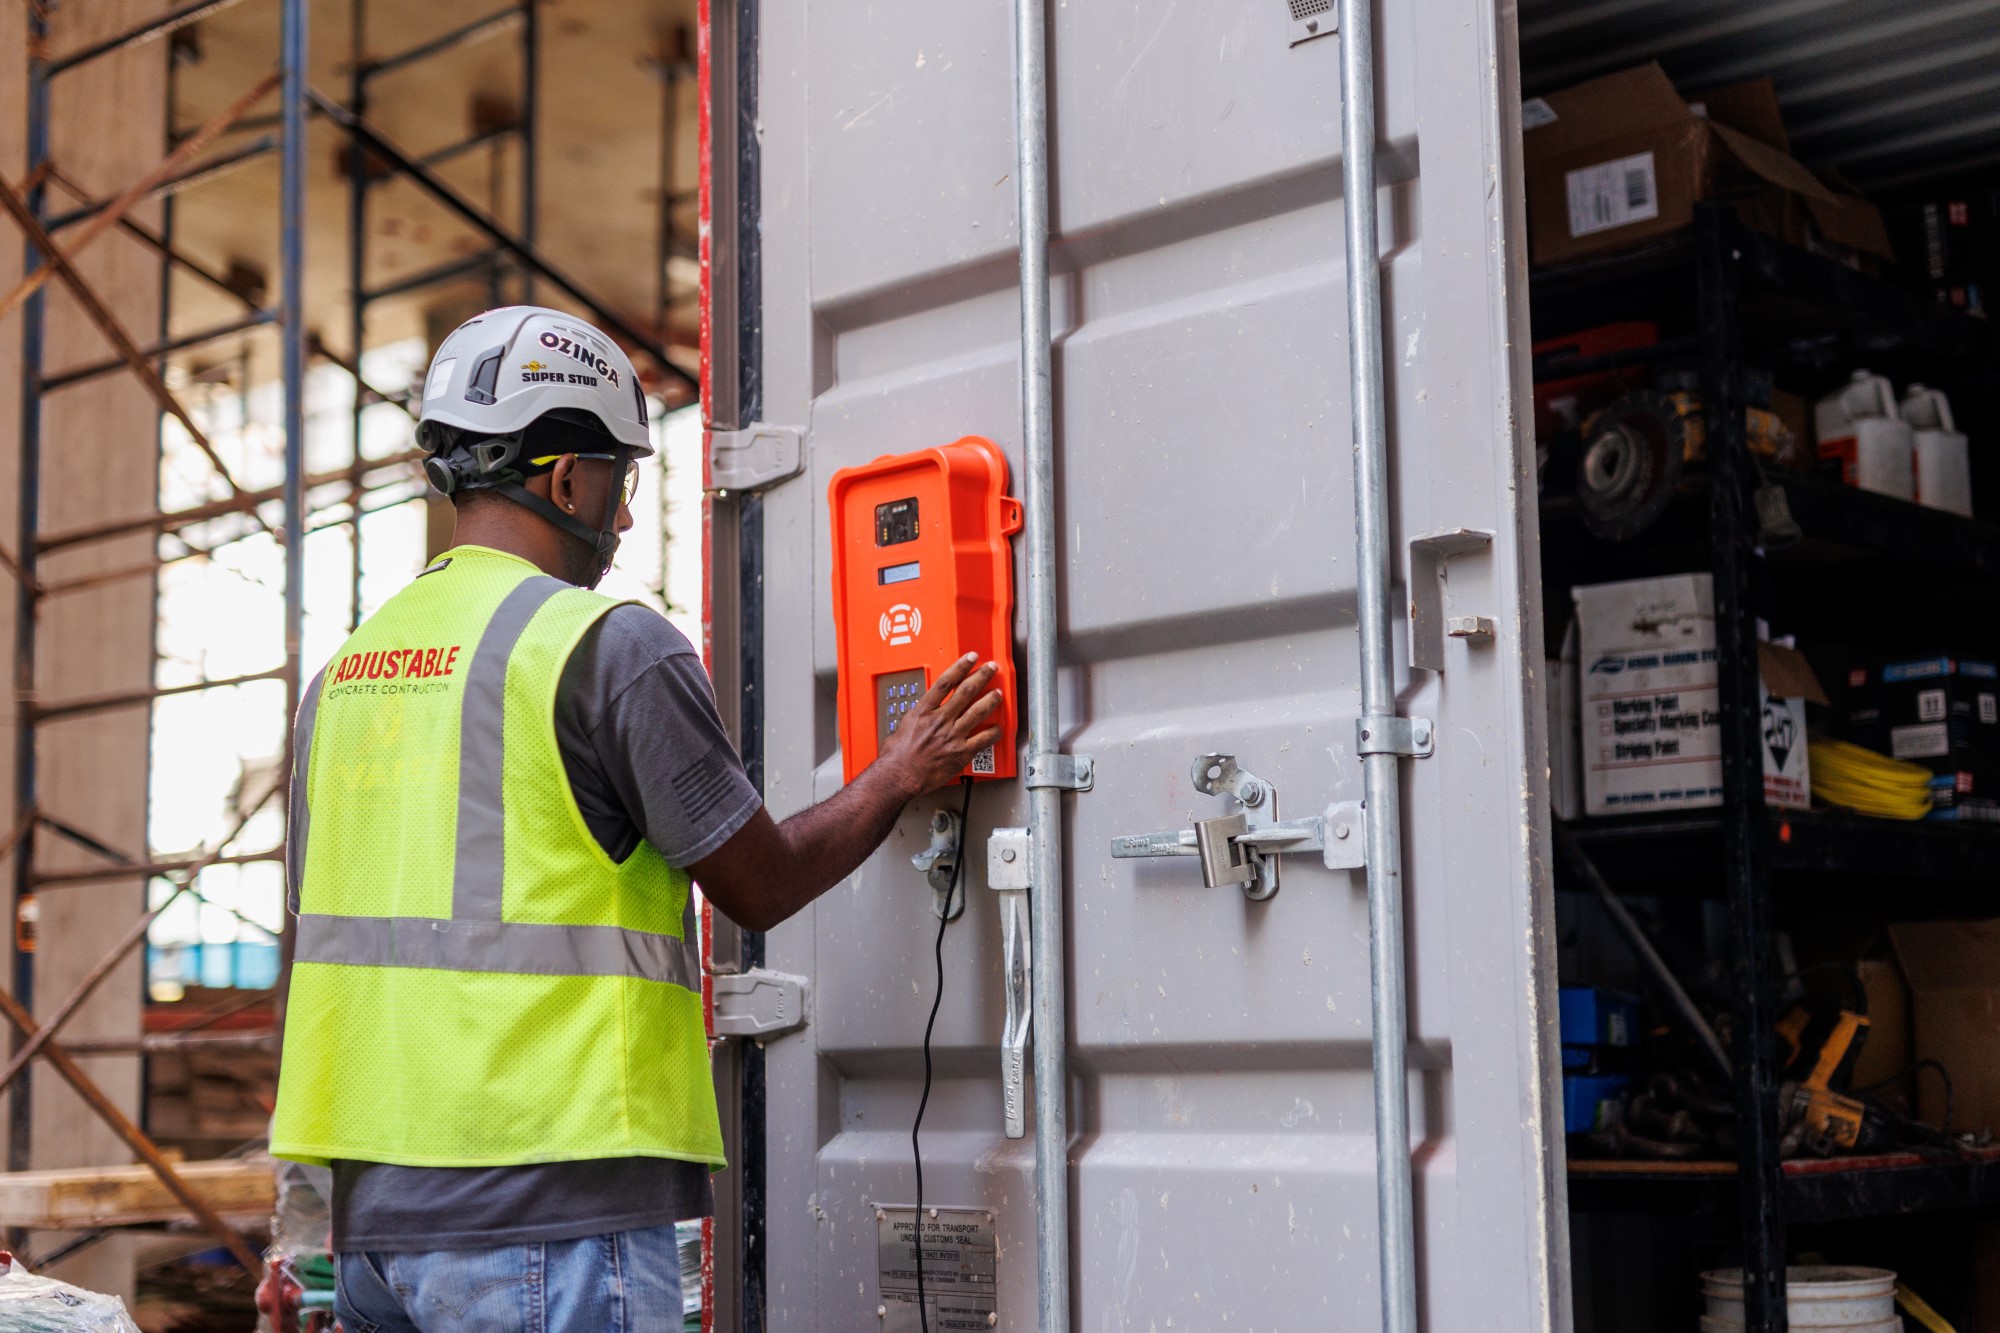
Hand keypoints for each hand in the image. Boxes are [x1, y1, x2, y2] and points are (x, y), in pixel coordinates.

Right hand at [876, 652, 1003, 793]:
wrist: (899, 775)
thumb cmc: (896, 757)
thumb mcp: (903, 727)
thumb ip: (916, 719)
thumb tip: (919, 717)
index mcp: (923, 711)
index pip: (945, 682)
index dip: (960, 667)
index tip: (970, 658)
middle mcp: (940, 720)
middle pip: (965, 692)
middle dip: (981, 677)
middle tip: (991, 668)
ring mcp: (952, 735)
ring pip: (977, 712)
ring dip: (990, 700)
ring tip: (998, 693)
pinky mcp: (960, 753)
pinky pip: (982, 740)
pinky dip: (993, 733)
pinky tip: (998, 729)